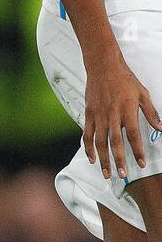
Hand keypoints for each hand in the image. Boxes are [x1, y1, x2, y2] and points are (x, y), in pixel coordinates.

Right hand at [83, 53, 161, 179]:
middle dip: (119, 160)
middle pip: (115, 142)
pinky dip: (88, 147)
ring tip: (107, 172)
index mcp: (128, 111)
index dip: (138, 151)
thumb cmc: (125, 79)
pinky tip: (92, 158)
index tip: (142, 163)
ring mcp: (99, 116)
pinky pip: (87, 134)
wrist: (103, 67)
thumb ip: (152, 113)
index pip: (133, 135)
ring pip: (100, 142)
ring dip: (103, 159)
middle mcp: (112, 115)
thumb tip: (161, 128)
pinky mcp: (89, 114)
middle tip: (122, 174)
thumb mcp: (143, 94)